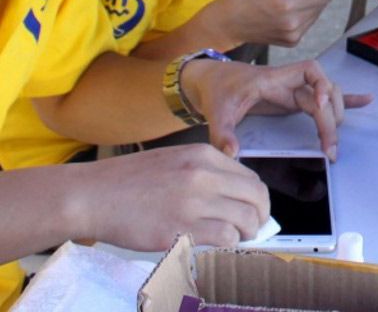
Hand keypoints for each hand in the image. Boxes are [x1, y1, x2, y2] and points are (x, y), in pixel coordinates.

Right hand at [80, 145, 268, 249]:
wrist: (92, 194)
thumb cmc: (129, 181)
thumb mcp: (175, 159)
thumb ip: (206, 172)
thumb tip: (234, 195)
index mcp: (203, 155)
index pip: (251, 178)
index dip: (257, 199)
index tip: (254, 211)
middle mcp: (203, 174)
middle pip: (256, 197)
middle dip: (261, 216)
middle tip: (254, 229)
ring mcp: (193, 201)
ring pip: (246, 219)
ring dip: (248, 234)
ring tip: (237, 240)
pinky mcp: (180, 229)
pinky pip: (225, 238)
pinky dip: (229, 245)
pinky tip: (219, 246)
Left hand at [184, 58, 372, 159]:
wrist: (210, 80)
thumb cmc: (216, 90)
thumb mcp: (216, 111)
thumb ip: (222, 133)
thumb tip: (231, 154)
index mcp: (275, 79)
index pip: (310, 71)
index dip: (322, 86)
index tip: (321, 107)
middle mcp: (289, 82)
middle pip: (325, 91)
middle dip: (332, 117)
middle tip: (329, 147)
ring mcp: (294, 90)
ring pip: (329, 95)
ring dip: (338, 113)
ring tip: (333, 141)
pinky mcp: (294, 99)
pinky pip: (326, 97)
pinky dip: (347, 99)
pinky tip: (366, 100)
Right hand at [201, 0, 333, 47]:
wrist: (228, 23)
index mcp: (288, 2)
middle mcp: (294, 22)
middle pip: (322, 3)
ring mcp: (294, 35)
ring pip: (316, 14)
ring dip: (309, 4)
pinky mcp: (292, 42)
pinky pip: (308, 24)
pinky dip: (302, 15)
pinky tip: (285, 12)